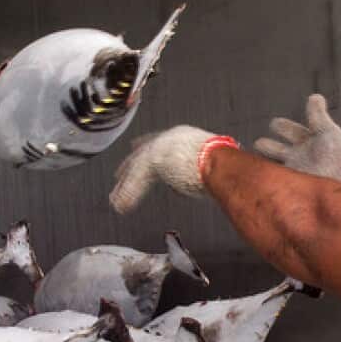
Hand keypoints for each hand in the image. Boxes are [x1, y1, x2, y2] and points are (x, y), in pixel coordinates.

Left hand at [109, 125, 232, 213]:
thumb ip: (188, 175)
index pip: (157, 142)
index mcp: (182, 136)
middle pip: (141, 154)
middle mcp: (168, 139)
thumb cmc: (223, 167)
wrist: (222, 164)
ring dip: (126, 188)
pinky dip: (129, 194)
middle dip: (128, 167)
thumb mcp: (203, 169)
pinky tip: (122, 205)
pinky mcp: (154, 161)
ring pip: (137, 169)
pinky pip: (137, 180)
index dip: (145, 148)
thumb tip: (182, 188)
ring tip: (116, 200)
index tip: (135, 149)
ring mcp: (160, 148)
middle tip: (118, 176)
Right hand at [254, 93, 340, 180]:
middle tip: (259, 143)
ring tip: (253, 161)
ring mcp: (293, 171)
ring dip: (264, 160)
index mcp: (308, 141)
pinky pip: (272, 177)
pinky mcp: (288, 184)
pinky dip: (264, 174)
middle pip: (278, 149)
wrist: (339, 183)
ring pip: (273, 163)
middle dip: (268, 146)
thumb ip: (318, 114)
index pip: (291, 130)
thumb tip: (315, 97)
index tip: (274, 124)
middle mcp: (299, 156)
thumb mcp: (326, 130)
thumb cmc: (337, 157)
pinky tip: (256, 173)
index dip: (283, 126)